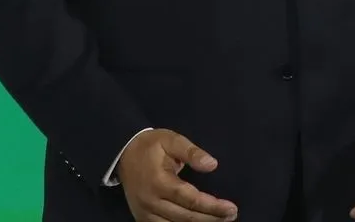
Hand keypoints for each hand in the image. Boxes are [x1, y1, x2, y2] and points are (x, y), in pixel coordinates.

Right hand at [116, 128, 238, 221]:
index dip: (212, 206)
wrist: (122, 153)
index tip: (231, 208)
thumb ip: (191, 152)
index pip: (190, 199)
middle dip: (211, 218)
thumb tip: (213, 165)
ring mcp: (145, 213)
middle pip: (186, 217)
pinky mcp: (142, 218)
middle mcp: (151, 202)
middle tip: (231, 215)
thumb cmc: (150, 146)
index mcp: (159, 182)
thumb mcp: (171, 140)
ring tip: (220, 221)